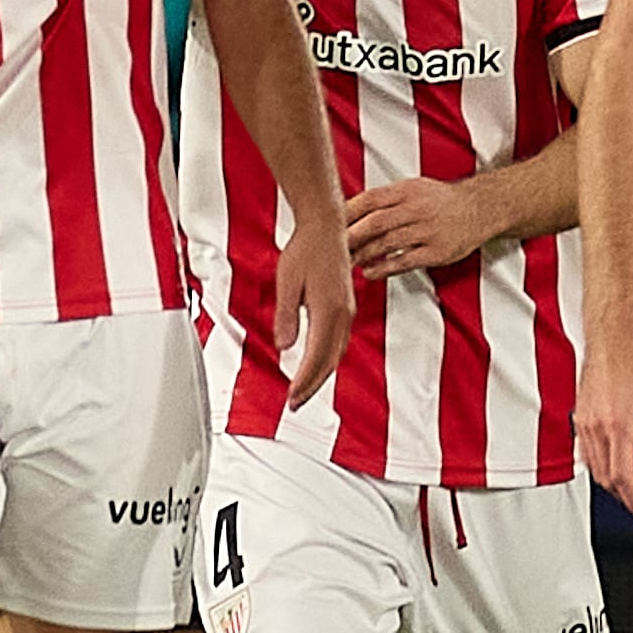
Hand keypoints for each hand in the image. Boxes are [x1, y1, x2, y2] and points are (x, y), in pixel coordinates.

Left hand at [272, 210, 353, 406]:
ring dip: (322, 375)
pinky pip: (339, 342)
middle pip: (330, 361)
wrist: (326, 228)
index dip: (304, 381)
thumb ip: (286, 315)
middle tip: (296, 404)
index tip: (292, 398)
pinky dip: (329, 359)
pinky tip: (318, 363)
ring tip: (305, 390)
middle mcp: (343, 315)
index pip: (316, 356)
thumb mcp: (286, 283)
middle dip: (313, 386)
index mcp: (329, 311)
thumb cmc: (305, 250)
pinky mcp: (346, 307)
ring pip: (337, 353)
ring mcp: (347, 311)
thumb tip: (284, 346)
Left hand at [342, 176, 494, 279]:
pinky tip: (370, 272)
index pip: (369, 200)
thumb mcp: (414, 188)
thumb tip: (348, 210)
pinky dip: (383, 269)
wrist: (481, 208)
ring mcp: (427, 230)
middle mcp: (417, 208)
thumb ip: (385, 198)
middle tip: (332, 249)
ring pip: (387, 244)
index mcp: (407, 190)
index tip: (328, 226)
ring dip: (363, 255)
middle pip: (375, 223)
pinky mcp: (436, 251)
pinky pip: (404, 262)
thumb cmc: (441, 200)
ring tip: (348, 262)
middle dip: (350, 238)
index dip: (346, 214)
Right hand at [577, 323, 632, 520]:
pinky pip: (588, 453)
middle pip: (607, 479)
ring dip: (615, 484)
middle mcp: (596, 427)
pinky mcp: (580, 418)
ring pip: (595, 469)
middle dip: (627, 497)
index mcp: (618, 426)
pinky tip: (619, 465)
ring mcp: (585, 423)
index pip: (623, 478)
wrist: (613, 337)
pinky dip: (603, 467)